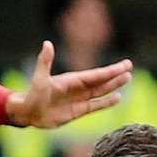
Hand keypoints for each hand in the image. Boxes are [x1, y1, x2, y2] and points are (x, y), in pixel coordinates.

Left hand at [5, 40, 132, 128]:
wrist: (27, 113)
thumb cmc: (32, 95)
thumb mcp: (40, 78)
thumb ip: (45, 62)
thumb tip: (47, 44)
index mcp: (72, 80)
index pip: (96, 74)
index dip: (111, 70)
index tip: (125, 65)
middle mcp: (78, 88)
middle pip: (101, 81)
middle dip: (115, 75)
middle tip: (130, 68)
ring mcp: (78, 99)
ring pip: (100, 92)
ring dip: (113, 86)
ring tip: (127, 79)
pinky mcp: (77, 112)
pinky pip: (95, 105)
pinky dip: (106, 102)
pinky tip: (118, 98)